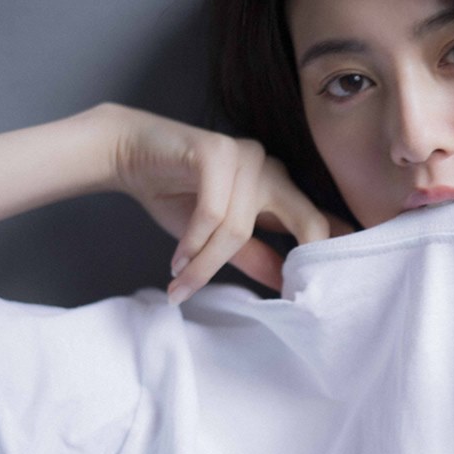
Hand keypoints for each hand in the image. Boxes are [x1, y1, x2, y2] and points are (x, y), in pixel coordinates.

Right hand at [105, 105, 350, 302]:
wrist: (127, 153)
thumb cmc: (174, 194)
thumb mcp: (219, 236)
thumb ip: (255, 256)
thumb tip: (285, 286)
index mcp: (279, 188)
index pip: (318, 222)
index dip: (327, 255)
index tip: (323, 295)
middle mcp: (272, 169)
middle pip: (308, 221)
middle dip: (301, 264)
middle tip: (288, 302)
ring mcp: (248, 156)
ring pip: (240, 229)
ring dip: (206, 264)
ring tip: (182, 281)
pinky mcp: (218, 151)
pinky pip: (213, 214)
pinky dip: (193, 243)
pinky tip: (177, 261)